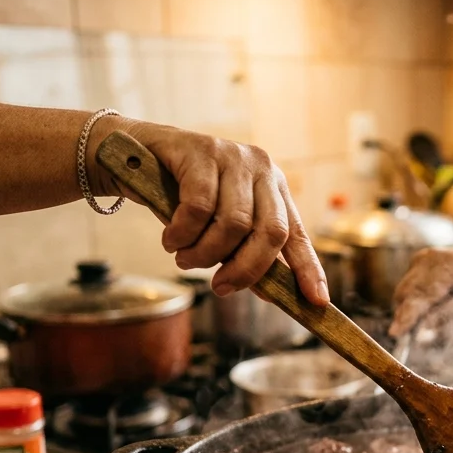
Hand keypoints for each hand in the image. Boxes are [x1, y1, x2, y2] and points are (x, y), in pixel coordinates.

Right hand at [92, 118, 327, 304]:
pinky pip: (199, 208)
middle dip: (245, 269)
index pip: (298, 235)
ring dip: (205, 254)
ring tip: (184, 259)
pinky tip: (171, 239)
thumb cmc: (181, 195)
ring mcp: (234, 158)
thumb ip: (244, 253)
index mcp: (275, 190)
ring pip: (233, 225)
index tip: (317, 301)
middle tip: (220, 287)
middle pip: (270, 233)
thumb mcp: (218, 227)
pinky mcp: (203, 151)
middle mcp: (262, 170)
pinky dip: (182, 234)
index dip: (309, 270)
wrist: (135, 154)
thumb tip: (271, 293)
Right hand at [388, 246, 452, 337]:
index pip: (425, 293)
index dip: (408, 314)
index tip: (396, 332)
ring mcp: (422, 258)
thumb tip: (424, 327)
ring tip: (431, 314)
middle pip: (408, 292)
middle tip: (404, 336)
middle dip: (405, 315)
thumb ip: (451, 313)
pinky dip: (414, 302)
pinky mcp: (415, 262)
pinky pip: (407, 288)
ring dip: (409, 310)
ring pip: (404, 291)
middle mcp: (432, 257)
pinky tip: (433, 302)